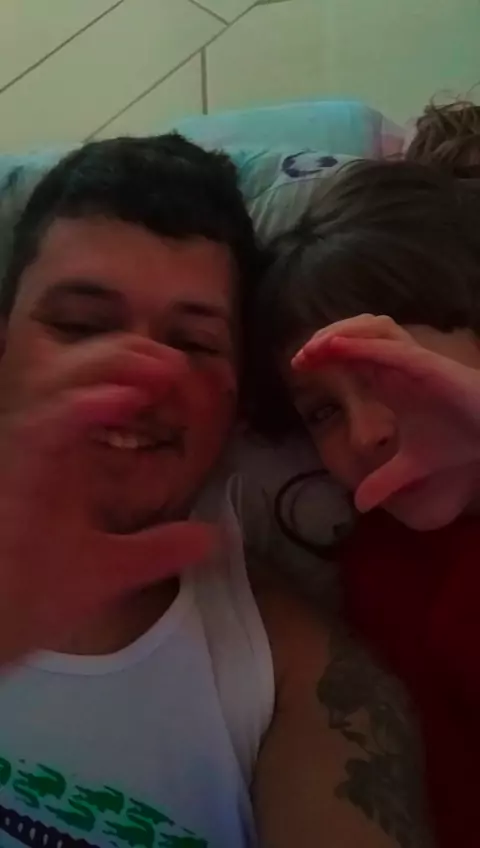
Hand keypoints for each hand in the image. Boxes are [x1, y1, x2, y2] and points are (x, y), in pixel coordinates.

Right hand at [0, 337, 215, 665]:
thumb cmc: (37, 597)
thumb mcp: (114, 569)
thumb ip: (160, 549)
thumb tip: (211, 538)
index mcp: (65, 463)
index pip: (99, 400)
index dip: (138, 380)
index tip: (181, 377)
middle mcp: (45, 450)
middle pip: (79, 378)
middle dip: (130, 360)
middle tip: (176, 364)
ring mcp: (29, 458)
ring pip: (60, 387)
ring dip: (112, 371)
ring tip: (161, 369)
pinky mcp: (17, 476)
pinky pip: (45, 429)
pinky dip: (82, 410)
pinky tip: (123, 400)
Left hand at [293, 315, 479, 511]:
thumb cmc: (459, 440)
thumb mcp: (410, 467)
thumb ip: (384, 481)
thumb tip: (360, 504)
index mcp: (389, 382)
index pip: (350, 359)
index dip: (324, 358)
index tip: (299, 368)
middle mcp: (397, 366)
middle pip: (354, 339)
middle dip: (324, 343)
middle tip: (299, 359)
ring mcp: (411, 362)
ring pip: (369, 334)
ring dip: (340, 336)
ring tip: (313, 348)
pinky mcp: (426, 364)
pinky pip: (389, 349)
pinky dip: (363, 345)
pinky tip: (338, 346)